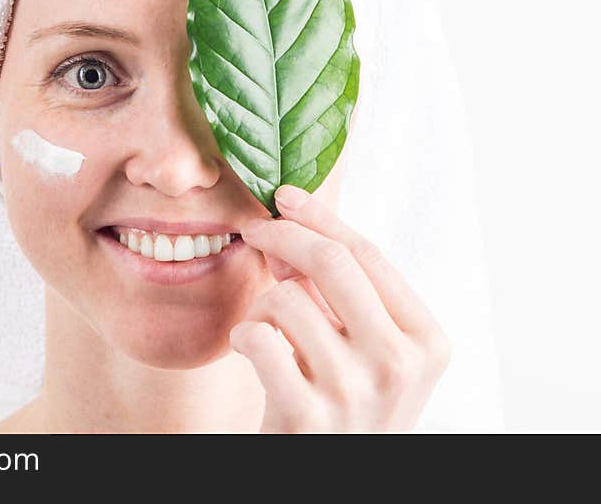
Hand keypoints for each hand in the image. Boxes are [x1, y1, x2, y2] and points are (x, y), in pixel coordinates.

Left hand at [230, 184, 451, 431]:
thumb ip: (336, 290)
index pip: (369, 254)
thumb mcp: (361, 349)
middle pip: (332, 261)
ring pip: (286, 298)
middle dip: (283, 233)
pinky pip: (259, 337)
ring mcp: (356, 393)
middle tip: (255, 231)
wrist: (327, 478)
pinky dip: (244, 335)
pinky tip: (251, 351)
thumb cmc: (344, 407)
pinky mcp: (307, 417)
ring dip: (262, 305)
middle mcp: (400, 365)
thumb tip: (289, 223)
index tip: (285, 196)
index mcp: (426, 341)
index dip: (320, 217)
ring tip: (266, 332)